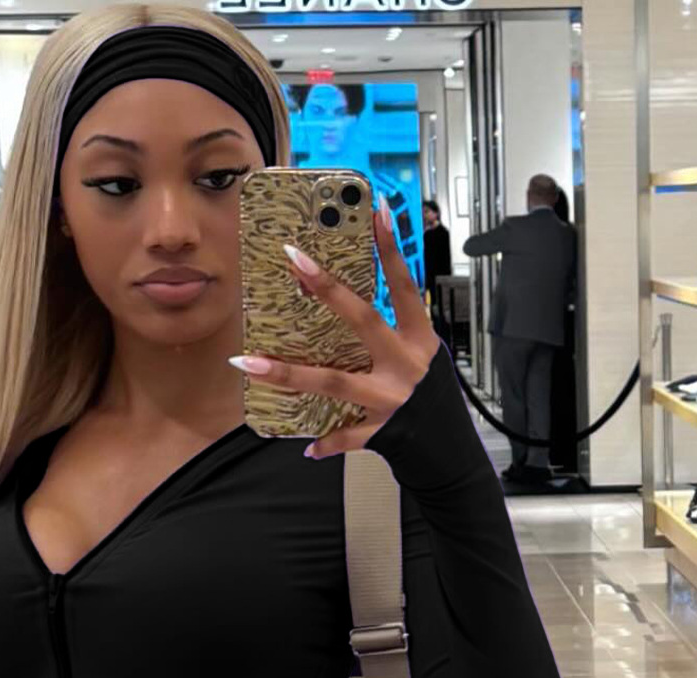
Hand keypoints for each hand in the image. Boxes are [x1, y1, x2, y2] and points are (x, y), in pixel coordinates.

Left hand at [231, 197, 438, 458]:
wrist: (449, 447)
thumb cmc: (433, 396)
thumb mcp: (423, 357)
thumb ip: (394, 333)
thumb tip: (349, 304)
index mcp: (419, 340)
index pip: (403, 286)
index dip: (391, 249)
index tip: (374, 212)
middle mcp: (404, 363)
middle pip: (363, 320)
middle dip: (329, 290)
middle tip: (295, 261)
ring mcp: (390, 398)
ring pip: (334, 381)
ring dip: (288, 373)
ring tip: (248, 363)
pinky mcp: (379, 430)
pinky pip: (346, 435)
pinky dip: (328, 441)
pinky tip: (307, 446)